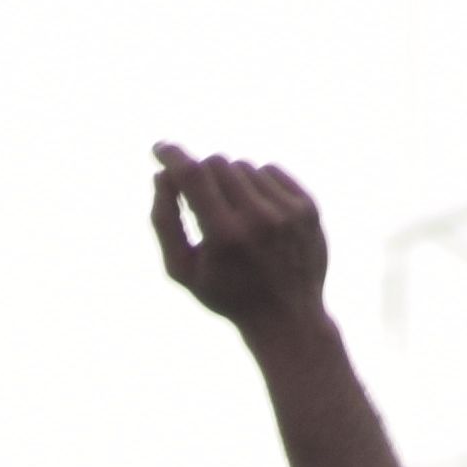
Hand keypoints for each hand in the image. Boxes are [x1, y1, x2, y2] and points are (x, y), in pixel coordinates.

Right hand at [150, 141, 328, 331]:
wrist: (288, 318)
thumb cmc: (227, 294)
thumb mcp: (183, 270)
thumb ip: (165, 223)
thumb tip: (161, 177)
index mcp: (224, 236)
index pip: (192, 174)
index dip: (172, 155)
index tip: (159, 149)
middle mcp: (258, 218)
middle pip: (217, 163)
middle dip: (201, 175)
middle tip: (200, 200)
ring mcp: (286, 210)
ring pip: (244, 166)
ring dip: (230, 182)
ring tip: (234, 216)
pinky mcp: (307, 206)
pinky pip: (270, 170)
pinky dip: (256, 184)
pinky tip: (256, 212)